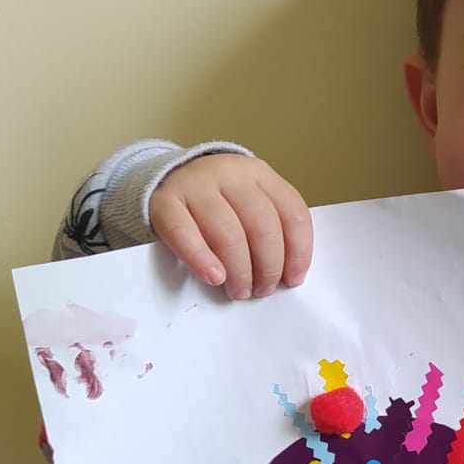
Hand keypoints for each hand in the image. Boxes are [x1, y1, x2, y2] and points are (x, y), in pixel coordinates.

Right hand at [148, 155, 312, 297]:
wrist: (167, 176)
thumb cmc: (218, 200)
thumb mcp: (249, 202)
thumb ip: (270, 228)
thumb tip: (286, 273)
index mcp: (259, 174)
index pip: (292, 213)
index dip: (298, 252)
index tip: (293, 279)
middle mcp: (231, 174)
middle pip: (262, 225)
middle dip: (268, 266)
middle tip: (263, 290)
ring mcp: (196, 185)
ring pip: (228, 233)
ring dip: (240, 270)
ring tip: (240, 290)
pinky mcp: (164, 200)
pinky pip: (185, 233)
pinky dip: (202, 259)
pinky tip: (214, 277)